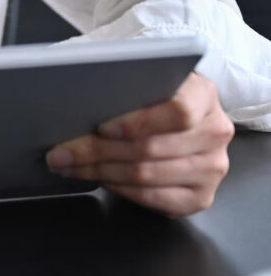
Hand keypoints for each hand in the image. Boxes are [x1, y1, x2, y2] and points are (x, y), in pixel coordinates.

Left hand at [46, 73, 234, 216]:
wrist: (178, 118)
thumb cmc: (152, 95)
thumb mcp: (143, 78)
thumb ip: (124, 81)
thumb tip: (78, 90)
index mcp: (203, 95)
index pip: (178, 112)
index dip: (136, 122)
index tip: (101, 127)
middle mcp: (214, 131)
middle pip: (152, 147)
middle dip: (97, 151)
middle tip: (62, 151)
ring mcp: (212, 167)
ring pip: (147, 175)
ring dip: (100, 171)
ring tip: (69, 165)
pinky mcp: (201, 195)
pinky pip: (154, 198)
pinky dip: (120, 189)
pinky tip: (98, 178)